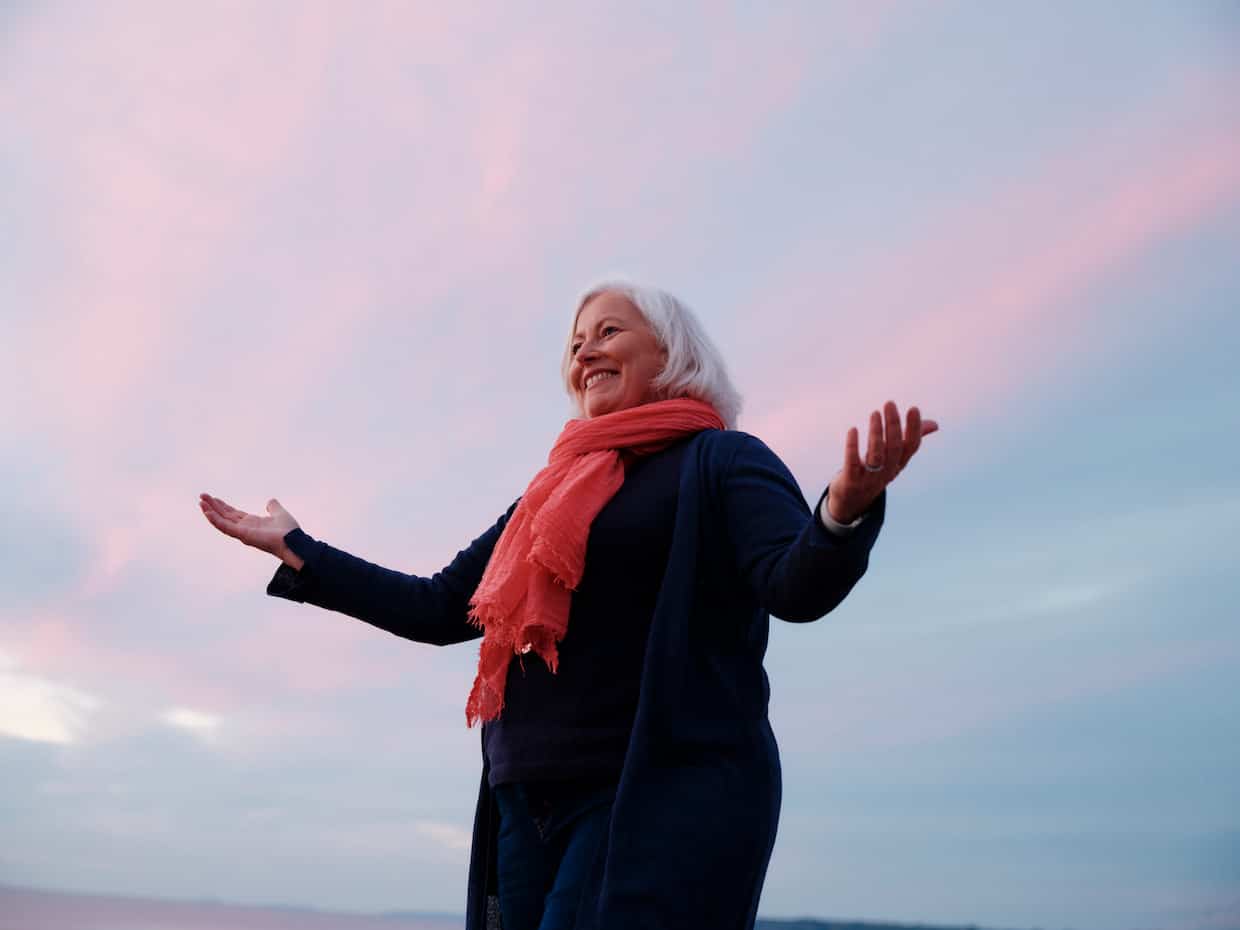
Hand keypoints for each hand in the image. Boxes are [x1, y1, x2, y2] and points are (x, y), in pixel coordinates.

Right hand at [198, 493, 303, 569]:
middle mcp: (244, 528)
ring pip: (221, 521)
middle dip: (213, 506)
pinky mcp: (242, 535)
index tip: (213, 498)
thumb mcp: (279, 513)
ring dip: (210, 512)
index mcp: (251, 523)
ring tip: (201, 502)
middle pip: (224, 515)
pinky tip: (207, 512)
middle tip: (202, 496)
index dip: (222, 506)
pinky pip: (225, 527)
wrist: (293, 541)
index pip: (232, 513)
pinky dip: (215, 520)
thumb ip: (273, 507)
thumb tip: (270, 500)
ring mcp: (242, 532)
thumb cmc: (288, 531)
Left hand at [827, 401, 938, 523]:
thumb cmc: (874, 472)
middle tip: (889, 404)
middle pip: (894, 449)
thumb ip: (910, 439)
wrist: (852, 501)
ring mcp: (869, 478)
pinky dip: (853, 446)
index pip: (911, 447)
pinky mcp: (851, 481)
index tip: (913, 409)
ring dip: (876, 434)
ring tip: (874, 413)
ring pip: (876, 456)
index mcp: (899, 464)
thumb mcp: (894, 457)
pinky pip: (852, 463)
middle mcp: (887, 472)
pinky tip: (853, 430)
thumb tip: (935, 425)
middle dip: (893, 425)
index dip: (914, 429)